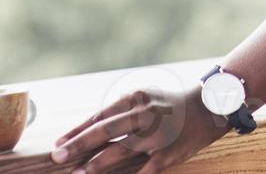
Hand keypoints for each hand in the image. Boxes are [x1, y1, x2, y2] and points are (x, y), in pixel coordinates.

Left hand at [50, 83, 229, 172]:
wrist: (208, 108)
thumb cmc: (168, 105)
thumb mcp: (142, 99)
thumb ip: (117, 113)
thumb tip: (84, 131)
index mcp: (136, 99)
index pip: (100, 116)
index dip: (77, 131)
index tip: (58, 143)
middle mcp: (145, 115)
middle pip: (107, 131)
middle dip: (79, 145)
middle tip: (57, 157)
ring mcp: (157, 136)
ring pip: (121, 151)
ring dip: (96, 164)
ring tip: (78, 173)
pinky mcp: (168, 154)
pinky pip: (142, 170)